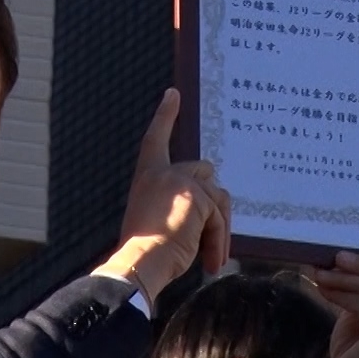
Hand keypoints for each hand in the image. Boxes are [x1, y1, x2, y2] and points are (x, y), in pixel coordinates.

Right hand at [98, 90, 231, 298]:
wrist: (139, 263)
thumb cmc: (144, 253)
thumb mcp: (154, 219)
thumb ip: (176, 203)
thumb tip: (209, 205)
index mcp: (147, 176)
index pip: (156, 140)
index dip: (165, 116)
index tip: (173, 94)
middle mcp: (163, 173)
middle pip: (204, 171)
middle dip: (211, 203)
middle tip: (206, 238)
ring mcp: (182, 183)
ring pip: (218, 197)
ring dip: (218, 229)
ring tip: (209, 258)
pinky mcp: (198, 198)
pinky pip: (219, 217)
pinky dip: (219, 240)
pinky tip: (211, 261)